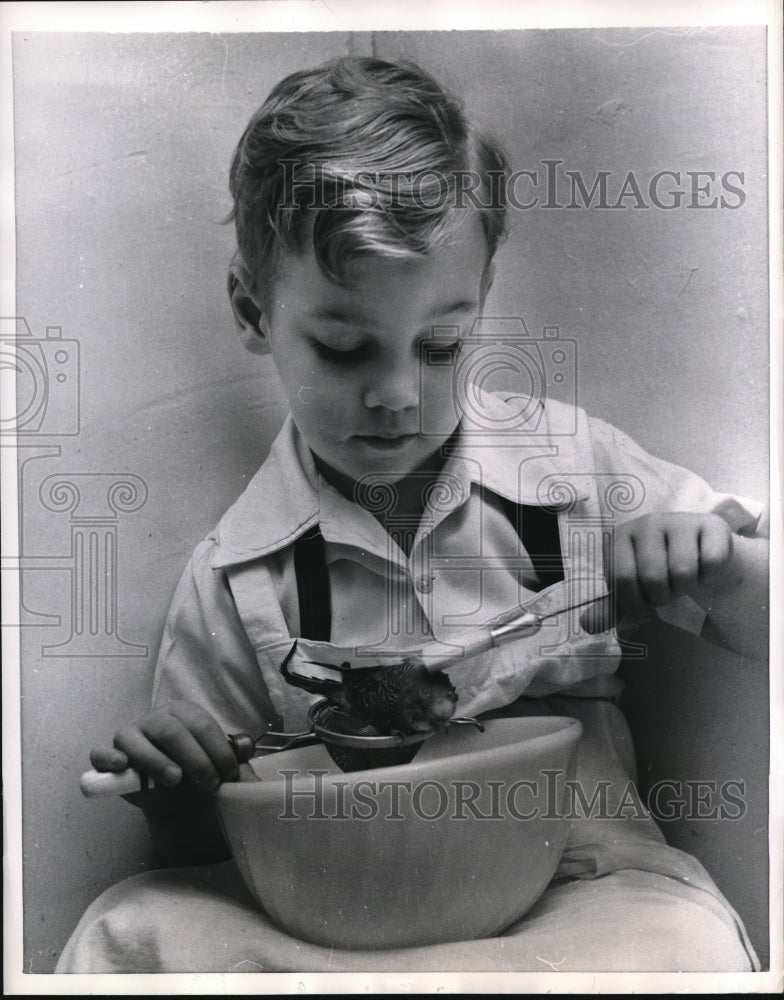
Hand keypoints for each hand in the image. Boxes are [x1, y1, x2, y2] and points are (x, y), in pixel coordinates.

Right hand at [89, 700, 238, 791]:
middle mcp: (156, 718)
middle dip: (195, 759)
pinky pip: (101, 753)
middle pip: (172, 731)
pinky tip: (121, 765)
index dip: (218, 750)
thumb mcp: (218, 769)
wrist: (171, 798)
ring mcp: (130, 735)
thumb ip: (234, 766)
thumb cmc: (195, 774)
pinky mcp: (110, 755)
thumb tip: (250, 760)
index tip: (230, 776)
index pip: (202, 724)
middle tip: (209, 785)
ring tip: (174, 779)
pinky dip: (108, 758)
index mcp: (184, 713)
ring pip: (136, 738)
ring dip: (156, 760)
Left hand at [581, 512, 734, 633]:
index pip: (620, 579)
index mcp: (620, 536)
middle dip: (661, 597)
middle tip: (666, 592)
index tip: (642, 604)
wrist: (700, 559)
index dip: (634, 603)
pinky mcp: (711, 525)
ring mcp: (679, 521)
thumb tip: (588, 624)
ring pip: (683, 571)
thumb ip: (610, 608)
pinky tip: (703, 569)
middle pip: (653, 577)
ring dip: (685, 588)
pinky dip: (709, 576)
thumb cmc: (660, 573)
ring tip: (683, 582)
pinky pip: (711, 562)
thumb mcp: (632, 591)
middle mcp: (647, 523)